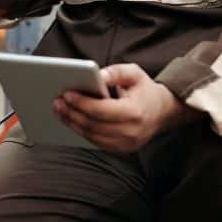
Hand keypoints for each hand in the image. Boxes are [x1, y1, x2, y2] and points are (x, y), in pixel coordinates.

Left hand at [53, 63, 200, 152]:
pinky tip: (71, 120)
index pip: (102, 110)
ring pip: (92, 136)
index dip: (82, 103)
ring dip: (73, 123)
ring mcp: (126, 144)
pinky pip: (96, 142)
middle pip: (93, 125)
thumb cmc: (145, 90)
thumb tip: (96, 75)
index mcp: (135, 112)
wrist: (163, 112)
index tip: (66, 94)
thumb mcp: (135, 73)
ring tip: (60, 110)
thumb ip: (115, 72)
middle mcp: (131, 132)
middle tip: (57, 102)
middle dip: (72, 113)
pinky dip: (82, 131)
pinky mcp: (121, 150)